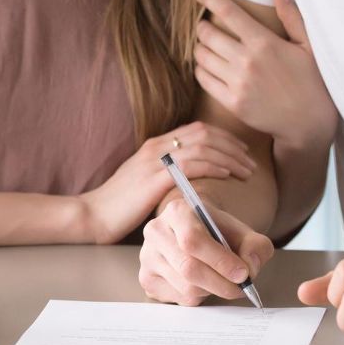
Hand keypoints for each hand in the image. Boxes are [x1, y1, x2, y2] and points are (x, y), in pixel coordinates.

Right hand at [79, 121, 256, 243]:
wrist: (93, 215)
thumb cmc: (118, 207)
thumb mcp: (144, 184)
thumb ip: (165, 176)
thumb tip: (190, 182)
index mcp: (154, 145)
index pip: (196, 129)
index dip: (223, 138)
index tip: (240, 151)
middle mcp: (156, 147)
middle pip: (204, 133)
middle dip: (232, 145)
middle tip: (250, 160)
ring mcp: (155, 160)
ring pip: (204, 146)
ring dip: (230, 156)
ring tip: (247, 170)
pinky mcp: (156, 177)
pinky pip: (193, 163)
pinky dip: (215, 165)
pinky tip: (228, 174)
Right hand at [139, 198, 273, 304]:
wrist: (196, 231)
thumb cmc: (218, 232)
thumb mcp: (242, 232)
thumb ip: (255, 246)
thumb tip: (250, 268)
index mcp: (177, 211)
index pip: (193, 240)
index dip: (220, 261)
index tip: (243, 274)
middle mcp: (156, 232)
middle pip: (188, 268)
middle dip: (221, 283)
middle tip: (240, 287)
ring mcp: (148, 257)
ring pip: (185, 287)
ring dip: (212, 291)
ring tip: (222, 282)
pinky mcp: (147, 279)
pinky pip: (178, 299)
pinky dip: (199, 297)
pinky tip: (203, 284)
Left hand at [194, 0, 334, 149]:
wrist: (308, 122)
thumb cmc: (311, 80)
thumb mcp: (308, 45)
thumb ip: (291, 16)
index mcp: (264, 42)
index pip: (228, 12)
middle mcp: (247, 60)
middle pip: (208, 34)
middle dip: (202, 26)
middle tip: (205, 26)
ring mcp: (237, 83)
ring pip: (201, 56)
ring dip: (199, 47)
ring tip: (205, 46)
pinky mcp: (231, 102)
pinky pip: (203, 79)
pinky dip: (200, 69)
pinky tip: (207, 66)